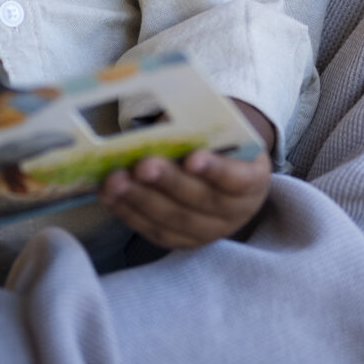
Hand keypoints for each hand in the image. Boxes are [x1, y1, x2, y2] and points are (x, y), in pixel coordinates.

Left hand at [99, 100, 277, 248]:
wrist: (219, 166)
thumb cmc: (215, 140)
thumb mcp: (216, 128)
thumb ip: (198, 128)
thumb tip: (165, 121)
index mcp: (253, 179)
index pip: (237, 179)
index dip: (215, 170)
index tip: (192, 157)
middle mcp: (235, 212)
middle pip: (199, 201)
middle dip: (167, 183)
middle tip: (142, 165)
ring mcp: (208, 231)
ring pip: (173, 220)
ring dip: (140, 200)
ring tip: (115, 181)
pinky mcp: (182, 241)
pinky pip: (154, 231)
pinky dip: (129, 213)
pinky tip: (110, 196)